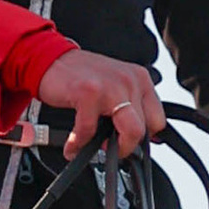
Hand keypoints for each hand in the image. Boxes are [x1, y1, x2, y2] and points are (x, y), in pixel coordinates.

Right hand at [36, 47, 163, 160]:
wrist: (50, 59)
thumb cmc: (81, 75)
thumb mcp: (115, 86)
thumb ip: (130, 106)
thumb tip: (142, 137)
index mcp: (140, 79)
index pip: (158, 120)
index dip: (142, 138)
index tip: (127, 143)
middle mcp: (130, 80)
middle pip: (144, 129)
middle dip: (125, 147)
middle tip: (109, 149)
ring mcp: (111, 86)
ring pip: (130, 132)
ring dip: (109, 149)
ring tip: (92, 147)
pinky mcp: (90, 93)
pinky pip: (90, 131)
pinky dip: (78, 143)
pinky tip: (72, 144)